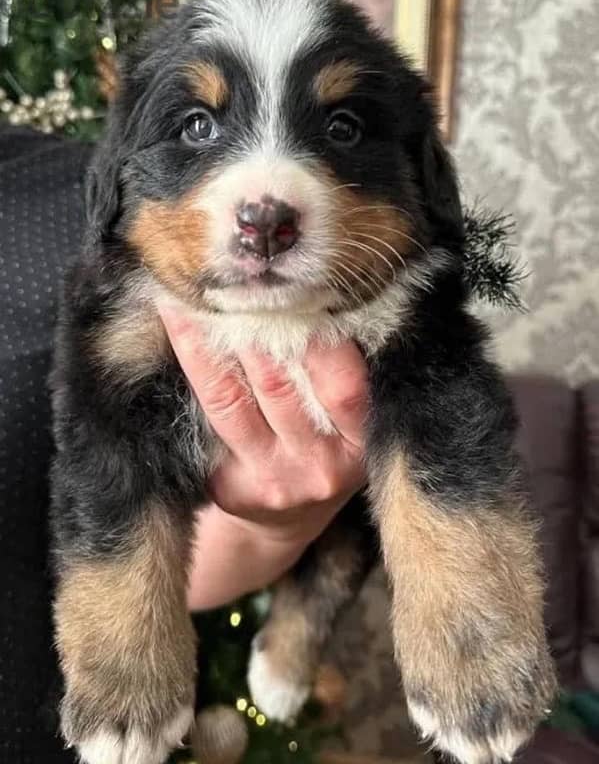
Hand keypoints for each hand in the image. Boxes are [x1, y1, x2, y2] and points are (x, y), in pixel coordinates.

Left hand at [159, 308, 367, 610]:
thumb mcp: (351, 414)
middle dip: (246, 322)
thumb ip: (341, 365)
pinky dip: (189, 372)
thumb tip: (314, 288)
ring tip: (183, 294)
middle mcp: (321, 464)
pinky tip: (173, 333)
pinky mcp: (231, 489)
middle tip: (222, 270)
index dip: (312, 331)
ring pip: (229, 399)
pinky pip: (205, 422)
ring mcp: (273, 479)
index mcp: (362, 439)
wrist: (290, 518)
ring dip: (203, 341)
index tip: (288, 279)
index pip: (341, 380)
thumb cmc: (326, 444)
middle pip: (277, 384)